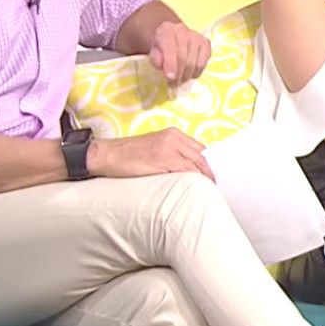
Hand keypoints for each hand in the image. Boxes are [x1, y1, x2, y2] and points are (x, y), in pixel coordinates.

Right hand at [88, 128, 213, 179]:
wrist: (106, 155)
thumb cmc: (128, 156)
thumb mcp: (155, 149)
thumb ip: (173, 154)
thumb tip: (191, 169)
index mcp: (173, 134)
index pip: (201, 149)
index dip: (210, 164)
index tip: (216, 177)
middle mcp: (173, 138)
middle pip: (203, 156)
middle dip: (212, 172)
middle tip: (218, 187)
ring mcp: (168, 148)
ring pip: (197, 164)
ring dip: (206, 178)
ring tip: (211, 191)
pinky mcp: (162, 159)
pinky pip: (186, 171)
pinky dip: (195, 180)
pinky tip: (198, 189)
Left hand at [148, 21, 210, 84]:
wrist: (172, 36)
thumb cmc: (161, 47)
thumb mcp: (153, 52)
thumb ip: (155, 58)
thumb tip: (160, 64)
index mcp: (167, 31)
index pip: (170, 49)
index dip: (171, 65)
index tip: (169, 79)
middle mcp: (183, 31)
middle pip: (183, 58)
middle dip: (178, 75)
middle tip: (173, 84)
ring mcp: (196, 37)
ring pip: (194, 62)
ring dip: (187, 75)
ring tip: (180, 80)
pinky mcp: (205, 43)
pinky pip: (203, 63)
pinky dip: (196, 72)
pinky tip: (190, 73)